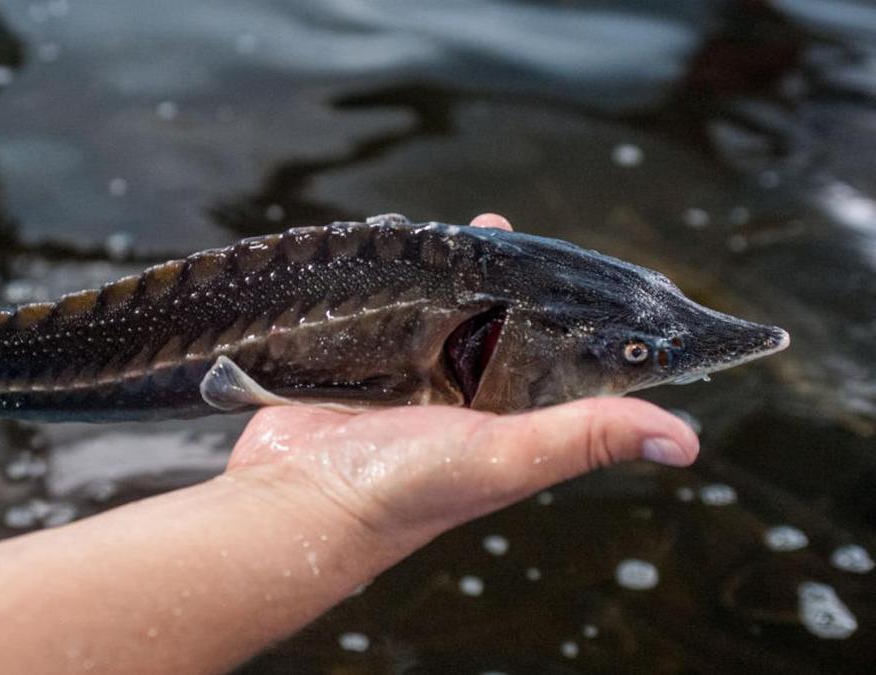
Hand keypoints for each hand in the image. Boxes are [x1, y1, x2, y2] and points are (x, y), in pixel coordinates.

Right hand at [226, 213, 698, 543]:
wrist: (299, 498)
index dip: (572, 311)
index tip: (579, 265)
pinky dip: (385, 280)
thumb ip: (586, 436)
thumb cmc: (406, 490)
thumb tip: (686, 442)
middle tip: (496, 229)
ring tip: (443, 231)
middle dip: (497, 274)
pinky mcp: (358, 362)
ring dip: (439, 270)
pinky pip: (378, 309)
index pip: (554, 354)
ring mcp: (406, 376)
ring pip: (433, 309)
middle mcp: (460, 394)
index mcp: (507, 416)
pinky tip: (385, 250)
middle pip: (490, 321)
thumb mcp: (508, 457)